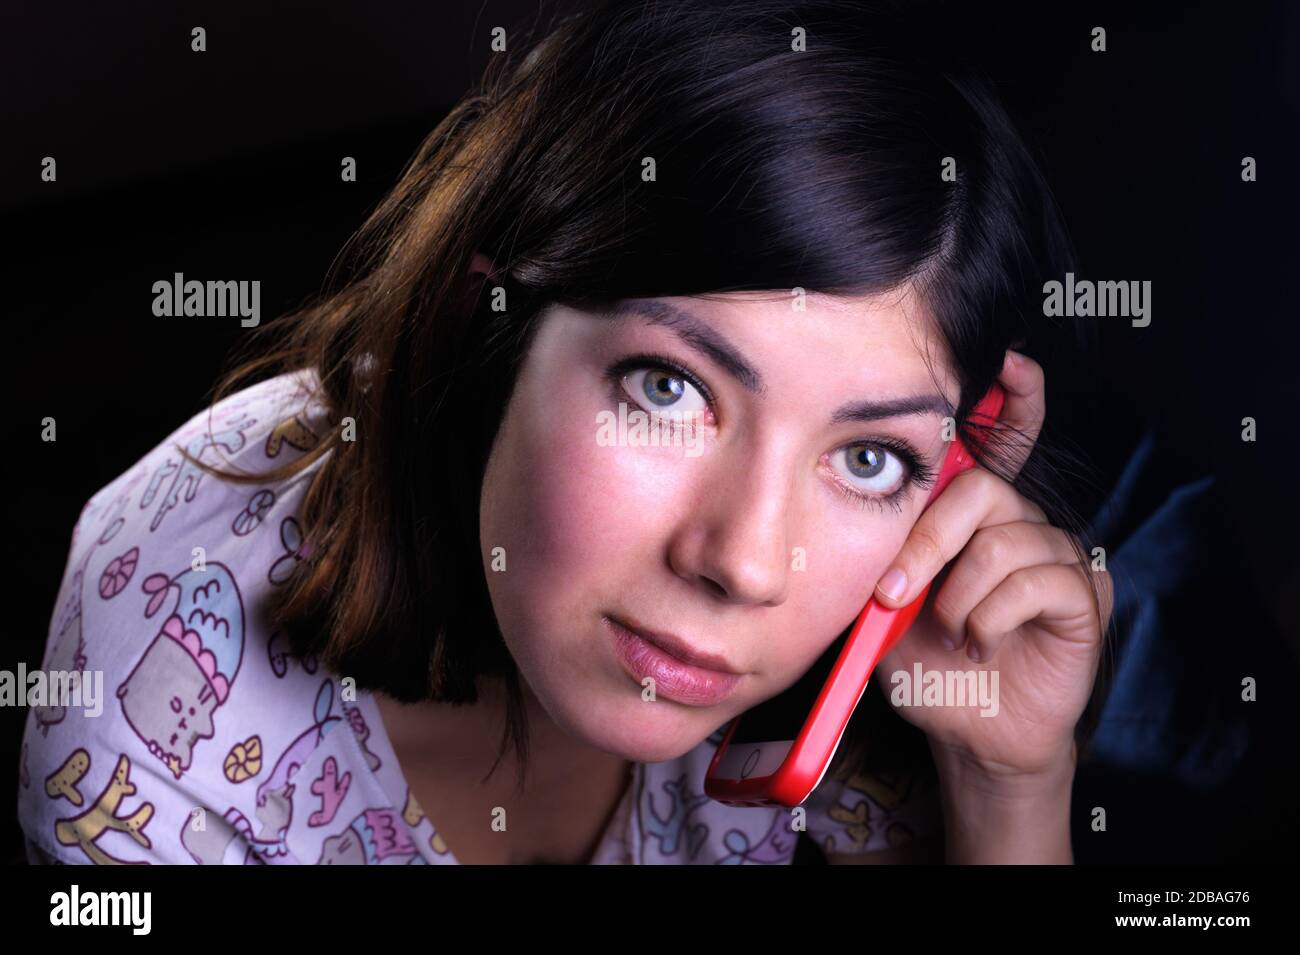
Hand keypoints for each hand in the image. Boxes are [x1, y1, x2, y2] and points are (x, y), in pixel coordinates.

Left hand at [871, 350, 1111, 785]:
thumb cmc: (926, 663)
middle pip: (983, 490)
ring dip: (959, 598)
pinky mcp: (1084, 597)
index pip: (1002, 445)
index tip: (1013, 362)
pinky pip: (1036, 582)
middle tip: (894, 594)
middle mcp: (1022, 525)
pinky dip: (991, 618)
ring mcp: (1058, 558)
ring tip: (952, 633)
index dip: (1015, 403)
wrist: (966, 732)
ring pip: (1004, 542)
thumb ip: (886, 552)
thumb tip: (864, 504)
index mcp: (976, 519)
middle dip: (928, 544)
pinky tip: (982, 644)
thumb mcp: (887, 603)